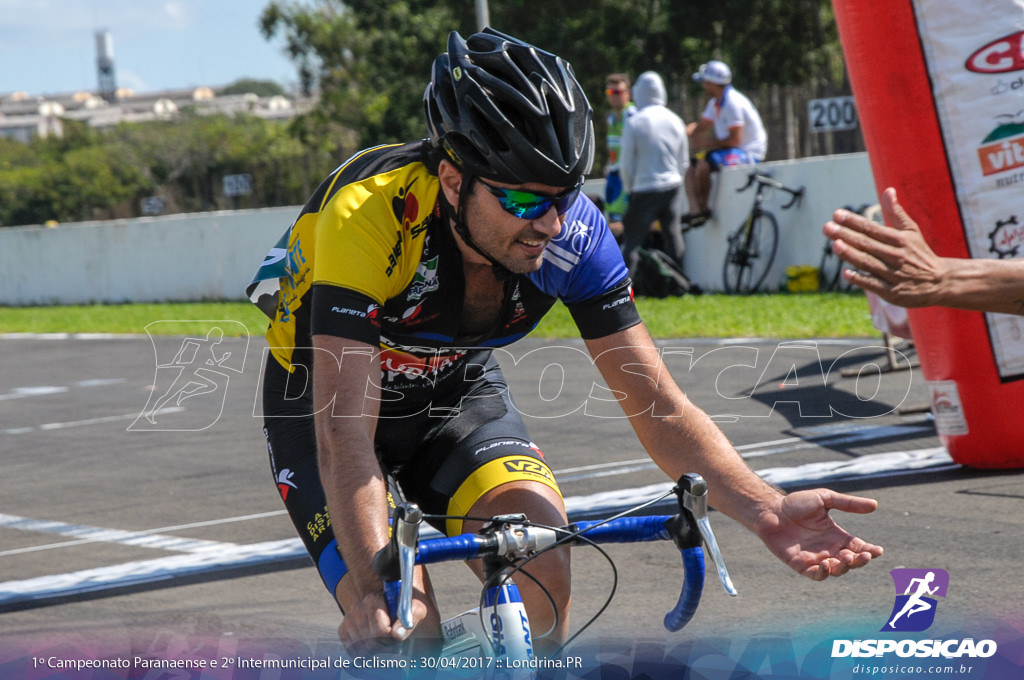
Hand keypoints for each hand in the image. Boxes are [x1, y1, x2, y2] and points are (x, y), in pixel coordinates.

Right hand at [337, 591, 414, 654]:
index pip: (380, 630)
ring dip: (373, 650)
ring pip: (359, 647)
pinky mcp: (343, 629)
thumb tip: (398, 633)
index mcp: (373, 599)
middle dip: (383, 646)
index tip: (396, 635)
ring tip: (383, 642)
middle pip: (369, 641)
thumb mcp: (417, 609)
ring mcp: (349, 618)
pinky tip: (372, 646)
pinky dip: (361, 652)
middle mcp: (358, 607)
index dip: (390, 637)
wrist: (398, 608)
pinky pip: (350, 648)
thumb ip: (411, 618)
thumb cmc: (408, 608)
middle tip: (392, 642)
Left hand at [753, 489, 883, 580]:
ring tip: (844, 558)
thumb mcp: (825, 499)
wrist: (770, 510)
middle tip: (862, 555)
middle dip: (859, 560)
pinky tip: (826, 565)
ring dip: (844, 567)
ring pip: (837, 570)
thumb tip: (875, 505)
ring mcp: (815, 558)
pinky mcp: (801, 565)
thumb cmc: (796, 503)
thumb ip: (848, 504)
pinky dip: (823, 574)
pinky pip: (816, 575)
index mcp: (837, 535)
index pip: (859, 547)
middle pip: (851, 561)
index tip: (878, 550)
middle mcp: (829, 549)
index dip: (870, 550)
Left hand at [823, 187, 949, 306]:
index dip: (854, 221)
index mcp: (900, 240)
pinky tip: (845, 272)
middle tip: (827, 227)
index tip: (836, 214)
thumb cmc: (919, 253)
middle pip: (867, 244)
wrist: (939, 282)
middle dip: (846, 235)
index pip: (873, 229)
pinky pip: (873, 284)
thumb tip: (888, 190)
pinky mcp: (892, 292)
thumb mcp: (911, 231)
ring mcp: (893, 275)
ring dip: (851, 254)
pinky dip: (860, 279)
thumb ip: (896, 213)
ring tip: (834, 244)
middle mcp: (896, 256)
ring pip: (868, 263)